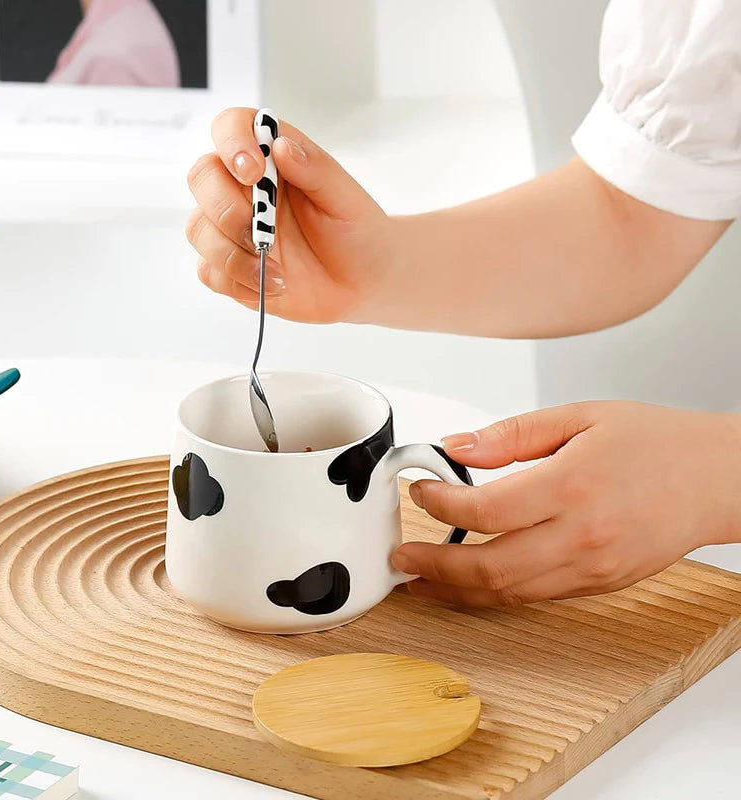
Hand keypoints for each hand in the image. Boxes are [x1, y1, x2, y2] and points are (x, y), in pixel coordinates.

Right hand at [186, 107, 393, 323]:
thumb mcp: (347, 199)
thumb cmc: (358, 233)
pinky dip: (235, 281)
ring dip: (232, 254)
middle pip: (202, 177)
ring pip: (198, 228)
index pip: (232, 127)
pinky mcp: (231, 266)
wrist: (364, 283)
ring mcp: (234, 228)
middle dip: (227, 209)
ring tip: (275, 271)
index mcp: (272, 159)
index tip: (254, 173)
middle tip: (264, 235)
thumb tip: (281, 146)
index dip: (232, 142)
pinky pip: (209, 271)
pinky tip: (270, 285)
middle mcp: (245, 189)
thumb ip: (316, 169)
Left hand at [392, 401, 740, 605]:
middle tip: (401, 555)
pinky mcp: (599, 584)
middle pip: (488, 567)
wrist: (717, 479)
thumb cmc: (655, 442)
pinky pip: (535, 596)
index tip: (420, 489)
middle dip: (433, 565)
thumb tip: (456, 447)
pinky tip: (471, 581)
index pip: (484, 509)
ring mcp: (592, 568)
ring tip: (422, 577)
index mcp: (573, 486)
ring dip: (456, 589)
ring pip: (508, 592)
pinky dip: (494, 592)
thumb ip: (510, 435)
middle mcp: (582, 536)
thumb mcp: (579, 416)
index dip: (439, 502)